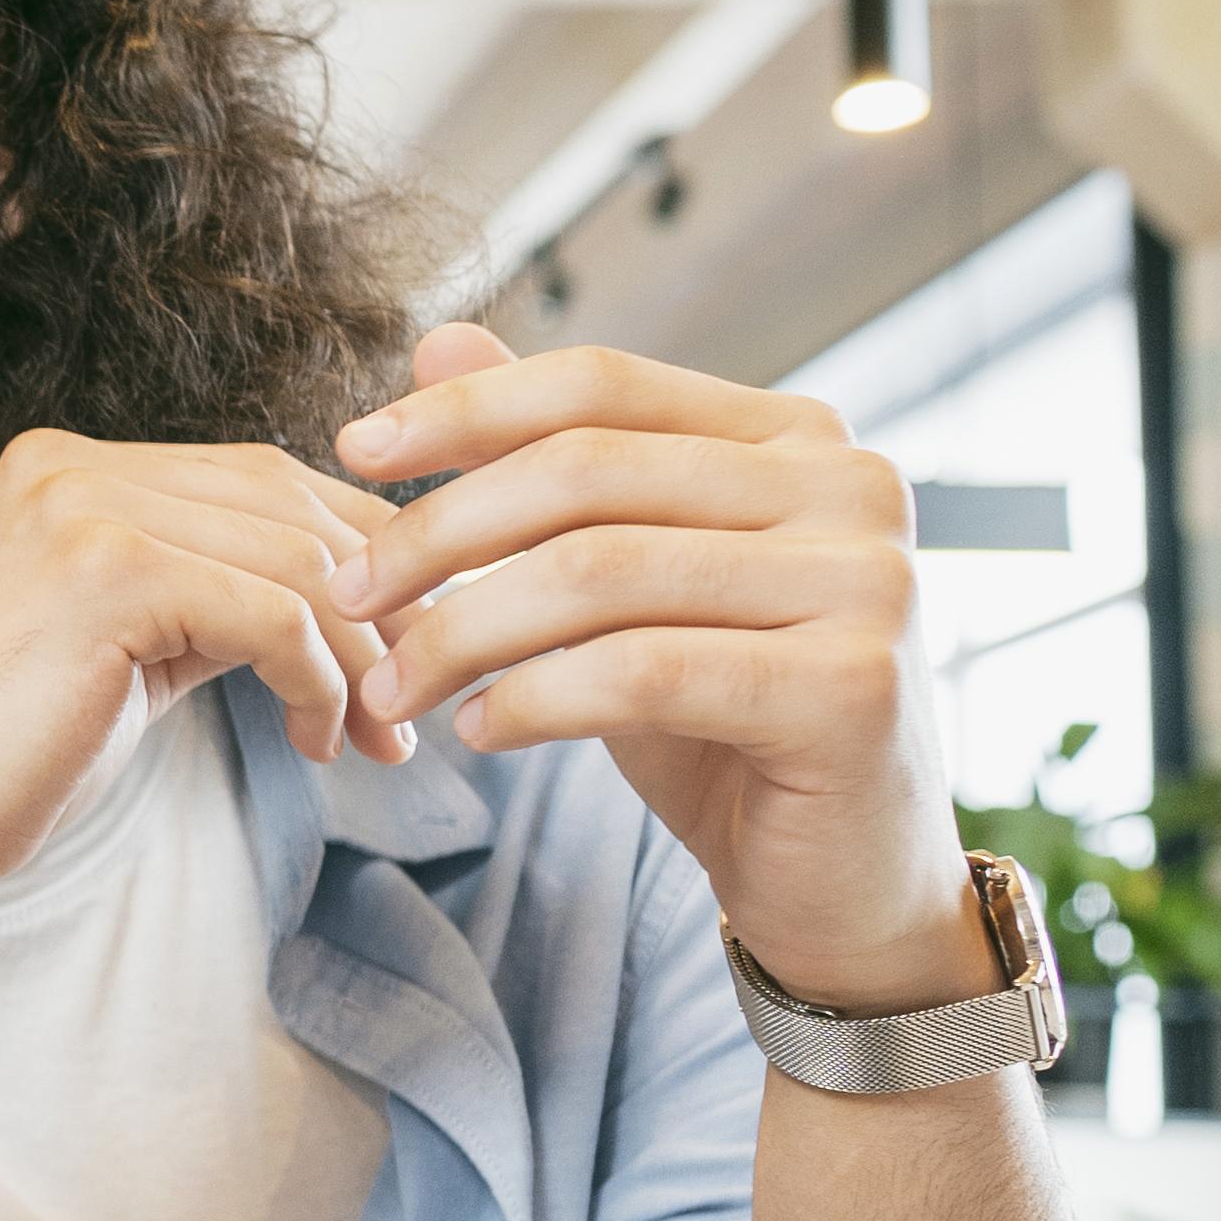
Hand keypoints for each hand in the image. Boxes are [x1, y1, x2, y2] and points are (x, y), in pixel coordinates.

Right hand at [0, 427, 405, 927]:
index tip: (412, 646)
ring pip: (297, 561)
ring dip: (363, 658)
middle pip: (294, 506)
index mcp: (72, 464)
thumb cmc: (14, 756)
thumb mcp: (134, 646)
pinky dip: (321, 683)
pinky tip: (319, 743)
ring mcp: (81, 508)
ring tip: (379, 738)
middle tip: (416, 702)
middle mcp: (72, 463)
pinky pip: (273, 615)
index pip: (266, 479)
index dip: (363, 558)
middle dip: (382, 605)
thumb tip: (366, 596)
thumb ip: (218, 593)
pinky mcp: (103, 572)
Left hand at [340, 327, 980, 1009]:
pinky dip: (534, 697)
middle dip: (442, 533)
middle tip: (353, 597)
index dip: (469, 410)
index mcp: (799, 438)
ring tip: (393, 686)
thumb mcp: (623, 584)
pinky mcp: (852, 686)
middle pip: (587, 471)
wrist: (841, 881)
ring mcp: (868, 582)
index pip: (603, 384)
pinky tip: (478, 729)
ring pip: (600, 572)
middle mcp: (851, 487)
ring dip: (464, 631)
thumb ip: (550, 463)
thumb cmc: (723, 724)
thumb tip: (438, 339)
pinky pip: (641, 671)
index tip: (352, 450)